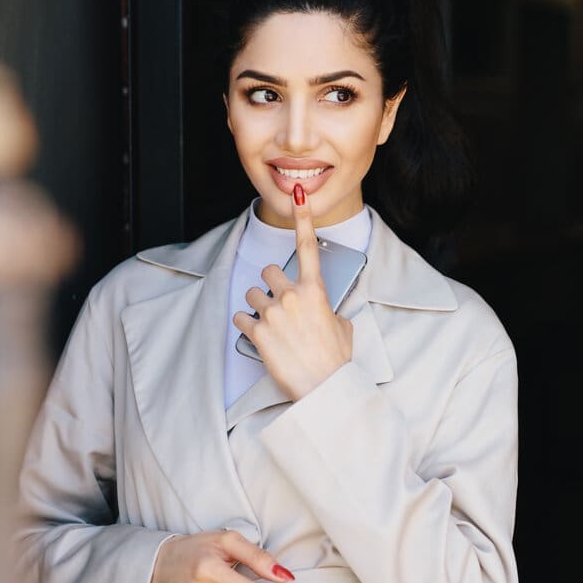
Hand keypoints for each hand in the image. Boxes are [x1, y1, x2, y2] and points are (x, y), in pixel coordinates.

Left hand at [233, 184, 353, 399]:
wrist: (324, 387)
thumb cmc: (336, 360)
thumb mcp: (341, 328)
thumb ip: (328, 311)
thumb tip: (322, 313)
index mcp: (316, 290)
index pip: (307, 245)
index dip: (302, 217)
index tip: (297, 195)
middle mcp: (292, 295)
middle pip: (268, 272)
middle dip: (271, 286)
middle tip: (279, 306)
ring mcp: (273, 313)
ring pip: (252, 294)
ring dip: (258, 307)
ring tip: (271, 327)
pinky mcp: (257, 332)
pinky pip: (241, 318)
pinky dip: (247, 327)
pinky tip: (260, 338)